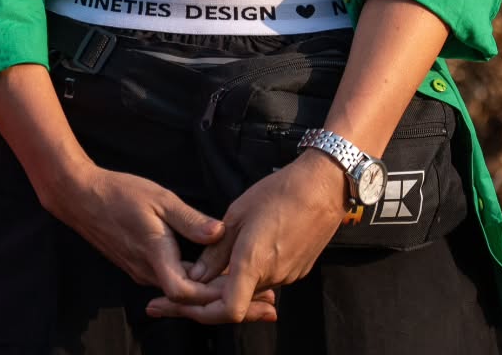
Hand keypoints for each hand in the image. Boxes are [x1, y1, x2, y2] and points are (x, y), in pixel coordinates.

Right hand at [47, 164, 228, 304]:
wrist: (80, 195)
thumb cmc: (118, 193)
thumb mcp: (158, 198)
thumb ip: (190, 219)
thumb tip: (220, 233)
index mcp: (154, 256)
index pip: (186, 294)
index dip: (214, 295)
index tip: (241, 285)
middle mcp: (147, 272)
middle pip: (190, 299)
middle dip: (224, 298)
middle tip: (263, 298)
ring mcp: (142, 271)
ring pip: (181, 291)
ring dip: (211, 290)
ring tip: (242, 283)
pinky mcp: (139, 266)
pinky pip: (171, 281)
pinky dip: (194, 281)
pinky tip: (212, 272)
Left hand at [146, 152, 346, 323]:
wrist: (322, 189)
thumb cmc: (277, 193)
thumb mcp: (236, 214)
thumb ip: (216, 250)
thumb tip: (196, 275)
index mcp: (254, 261)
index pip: (230, 310)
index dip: (205, 311)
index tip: (182, 302)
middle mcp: (272, 276)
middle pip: (236, 302)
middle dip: (207, 300)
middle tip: (179, 291)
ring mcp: (287, 276)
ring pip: (249, 292)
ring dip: (228, 287)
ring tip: (202, 274)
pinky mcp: (296, 272)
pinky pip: (265, 281)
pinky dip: (247, 278)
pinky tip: (234, 262)